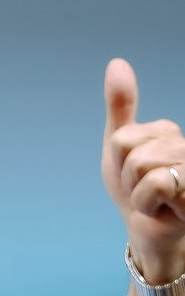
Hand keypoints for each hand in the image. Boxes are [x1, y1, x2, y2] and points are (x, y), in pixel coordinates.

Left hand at [102, 58, 184, 282]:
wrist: (147, 233)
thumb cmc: (135, 192)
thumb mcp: (118, 148)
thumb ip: (121, 107)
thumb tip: (117, 62)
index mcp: (166, 131)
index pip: (122, 137)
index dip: (117, 162)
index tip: (132, 176)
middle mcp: (184, 145)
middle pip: (131, 150)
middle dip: (128, 178)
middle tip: (143, 191)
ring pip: (144, 166)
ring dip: (138, 193)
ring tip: (154, 200)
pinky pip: (159, 183)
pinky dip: (148, 202)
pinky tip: (163, 210)